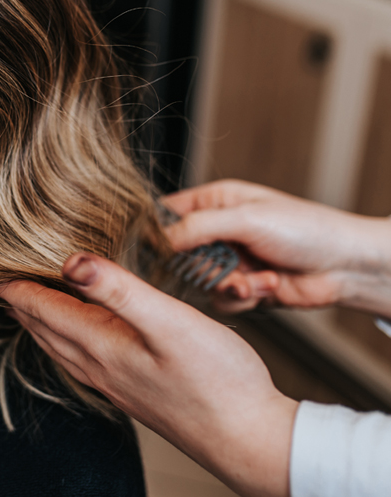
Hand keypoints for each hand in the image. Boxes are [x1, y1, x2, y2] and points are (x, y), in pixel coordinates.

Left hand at [0, 254, 297, 496]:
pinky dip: (62, 334)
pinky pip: (77, 356)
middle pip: (40, 325)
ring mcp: (110, 381)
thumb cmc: (217, 381)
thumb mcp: (169, 322)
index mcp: (99, 343)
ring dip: (36, 318)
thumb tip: (70, 260)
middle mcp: (96, 365)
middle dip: (15, 298)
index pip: (38, 306)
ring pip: (56, 343)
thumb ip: (118, 290)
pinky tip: (74, 332)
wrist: (247, 439)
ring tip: (23, 298)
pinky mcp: (128, 390)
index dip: (11, 282)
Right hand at [165, 180, 390, 315]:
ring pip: (199, 282)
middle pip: (178, 254)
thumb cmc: (308, 230)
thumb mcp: (246, 218)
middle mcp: (219, 231)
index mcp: (215, 202)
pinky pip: (220, 301)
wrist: (348, 267)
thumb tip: (160, 240)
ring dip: (226, 285)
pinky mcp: (243, 288)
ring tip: (253, 280)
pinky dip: (242, 298)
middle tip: (219, 269)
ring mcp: (231, 261)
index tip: (156, 250)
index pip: (167, 215)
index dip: (156, 233)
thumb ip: (197, 227)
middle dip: (200, 267)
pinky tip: (266, 286)